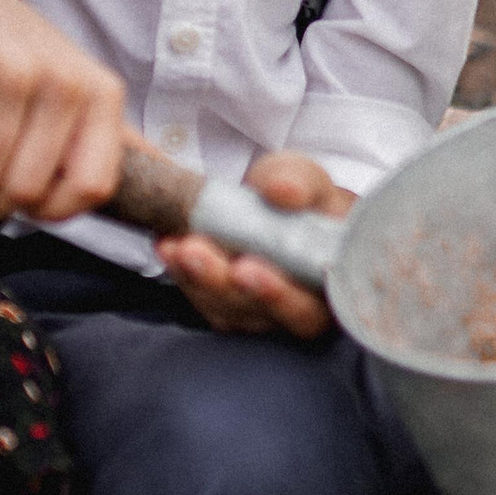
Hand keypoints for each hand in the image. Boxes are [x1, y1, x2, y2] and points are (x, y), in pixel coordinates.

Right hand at [0, 0, 125, 221]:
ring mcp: (16, 71)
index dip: (53, 210)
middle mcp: (65, 79)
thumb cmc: (3, 53)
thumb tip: (167, 172)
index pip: (93, 187)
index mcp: (100, 91)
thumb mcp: (68, 86)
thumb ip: (110, 134)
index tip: (27, 198)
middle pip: (30, 191)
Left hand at [161, 149, 349, 338]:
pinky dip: (182, 274)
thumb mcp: (305, 179)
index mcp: (329, 286)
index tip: (247, 269)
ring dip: (196, 279)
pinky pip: (202, 297)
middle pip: (259, 315)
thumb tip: (283, 191)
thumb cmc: (305, 198)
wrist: (279, 204)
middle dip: (223, 285)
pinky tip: (166, 246)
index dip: (278, 297)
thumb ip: (300, 183)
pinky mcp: (226, 304)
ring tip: (176, 245)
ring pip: (225, 310)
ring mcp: (258, 311)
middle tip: (195, 252)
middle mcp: (296, 309)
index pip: (309, 310)